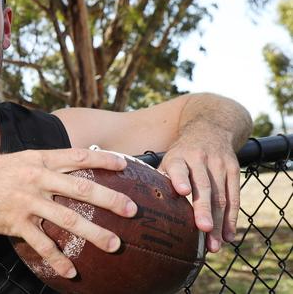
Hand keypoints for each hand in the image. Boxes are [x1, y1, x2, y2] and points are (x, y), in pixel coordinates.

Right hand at [0, 148, 137, 278]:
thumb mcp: (16, 160)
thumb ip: (41, 165)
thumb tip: (64, 171)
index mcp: (38, 159)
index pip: (78, 156)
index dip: (104, 160)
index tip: (125, 165)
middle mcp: (36, 178)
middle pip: (82, 188)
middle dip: (111, 199)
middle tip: (132, 210)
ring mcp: (27, 201)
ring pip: (68, 218)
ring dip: (95, 233)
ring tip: (114, 244)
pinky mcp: (15, 222)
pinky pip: (43, 244)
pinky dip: (59, 260)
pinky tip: (71, 272)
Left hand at [159, 134, 239, 252]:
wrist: (209, 129)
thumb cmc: (181, 154)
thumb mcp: (168, 160)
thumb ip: (158, 180)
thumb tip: (139, 205)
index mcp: (179, 157)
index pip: (179, 168)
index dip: (180, 179)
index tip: (182, 192)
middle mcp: (200, 159)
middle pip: (203, 186)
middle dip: (204, 209)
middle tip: (203, 229)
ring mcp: (219, 164)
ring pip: (221, 195)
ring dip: (219, 222)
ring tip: (214, 245)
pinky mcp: (234, 170)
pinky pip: (234, 197)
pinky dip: (231, 218)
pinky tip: (227, 236)